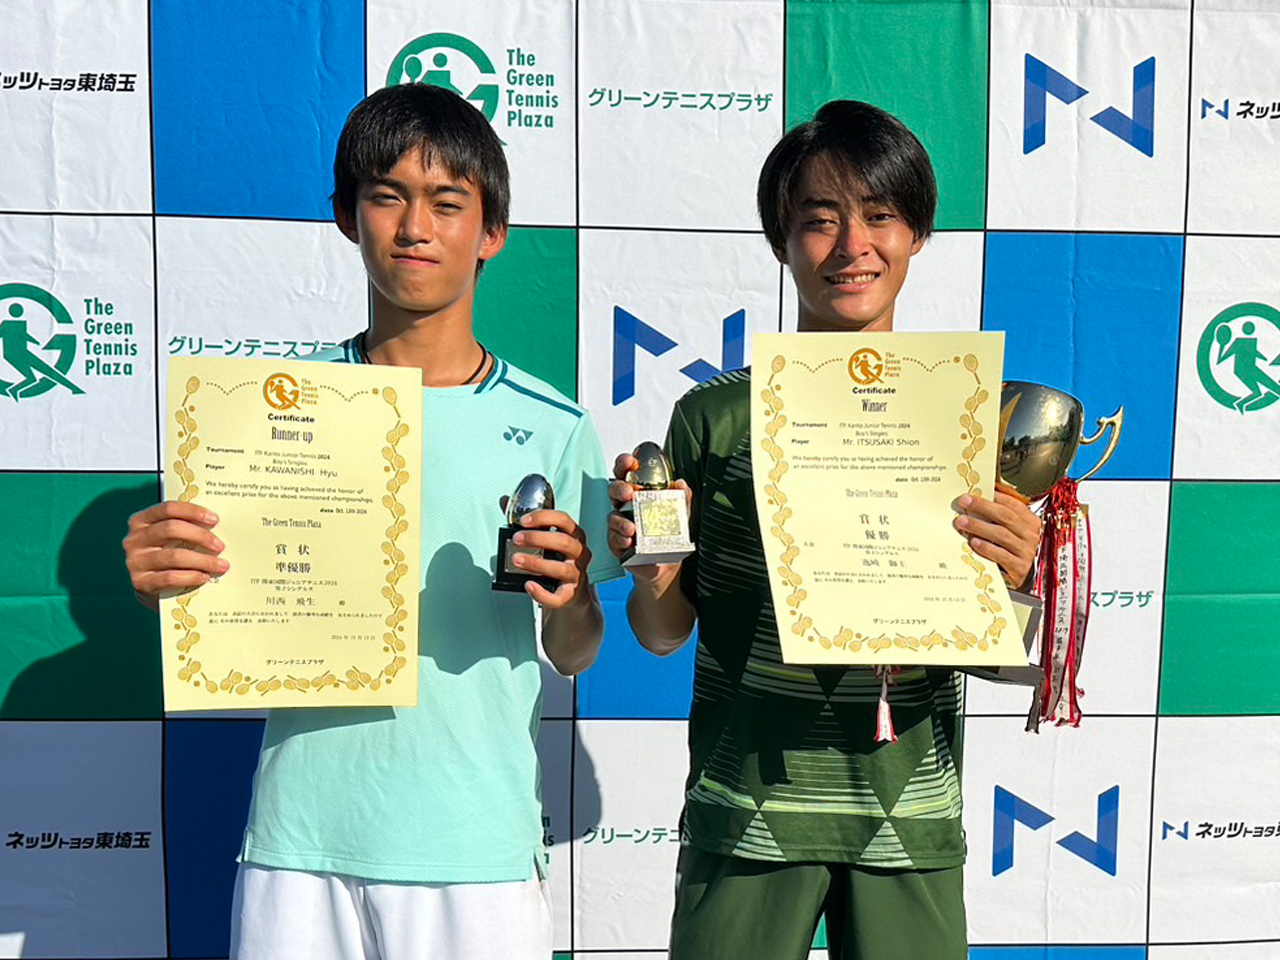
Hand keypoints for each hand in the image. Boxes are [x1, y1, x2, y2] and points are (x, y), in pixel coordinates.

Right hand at [123, 501, 227, 608]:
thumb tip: (218, 527)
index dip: (192, 512)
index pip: (167, 509)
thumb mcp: (170, 539)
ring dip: (203, 560)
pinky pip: (170, 577)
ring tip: (221, 565)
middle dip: (201, 536)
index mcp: (140, 521)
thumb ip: (185, 529)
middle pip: (171, 529)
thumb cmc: (167, 556)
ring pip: (174, 556)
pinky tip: (205, 577)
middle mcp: (134, 539)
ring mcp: (135, 562)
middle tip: (220, 545)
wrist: (152, 589)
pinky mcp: (140, 583)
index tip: (214, 519)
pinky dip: (191, 576)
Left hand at [502, 503, 591, 608]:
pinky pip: (559, 597)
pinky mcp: (570, 594)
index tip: (523, 520)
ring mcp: (577, 574)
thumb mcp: (546, 539)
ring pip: (561, 568)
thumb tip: (504, 501)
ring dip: (536, 563)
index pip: (564, 520)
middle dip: (538, 538)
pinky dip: (542, 593)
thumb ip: (527, 521)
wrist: (571, 593)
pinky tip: (529, 586)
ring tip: (517, 560)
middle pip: (564, 542)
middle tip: (516, 539)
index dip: (544, 518)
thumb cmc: (556, 560)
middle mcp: (579, 553)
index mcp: (574, 535)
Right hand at [606, 452, 691, 586]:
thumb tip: (680, 483)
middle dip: (619, 489)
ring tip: (631, 527)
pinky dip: (620, 539)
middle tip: (629, 493)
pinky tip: (629, 540)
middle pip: (613, 490)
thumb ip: (682, 497)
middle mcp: (625, 506)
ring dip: (619, 521)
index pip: (626, 473)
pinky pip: (613, 539)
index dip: (624, 464)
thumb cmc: (668, 534)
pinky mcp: (617, 543)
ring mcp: (619, 524)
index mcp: (638, 493)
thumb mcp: (680, 513)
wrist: (666, 564)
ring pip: (612, 516)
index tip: (630, 461)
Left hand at [952, 489, 1041, 588]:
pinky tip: (974, 543)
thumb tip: (982, 494)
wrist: (1022, 576)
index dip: (995, 497)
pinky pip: (1002, 556)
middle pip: (1006, 517)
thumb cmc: (1012, 549)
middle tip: (964, 501)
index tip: (975, 491)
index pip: (1013, 505)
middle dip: (983, 507)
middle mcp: (1030, 535)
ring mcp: (1026, 552)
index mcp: (1030, 522)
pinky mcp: (1019, 568)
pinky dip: (987, 548)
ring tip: (962, 521)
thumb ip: (1000, 514)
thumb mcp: (1011, 530)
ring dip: (979, 526)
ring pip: (1002, 535)